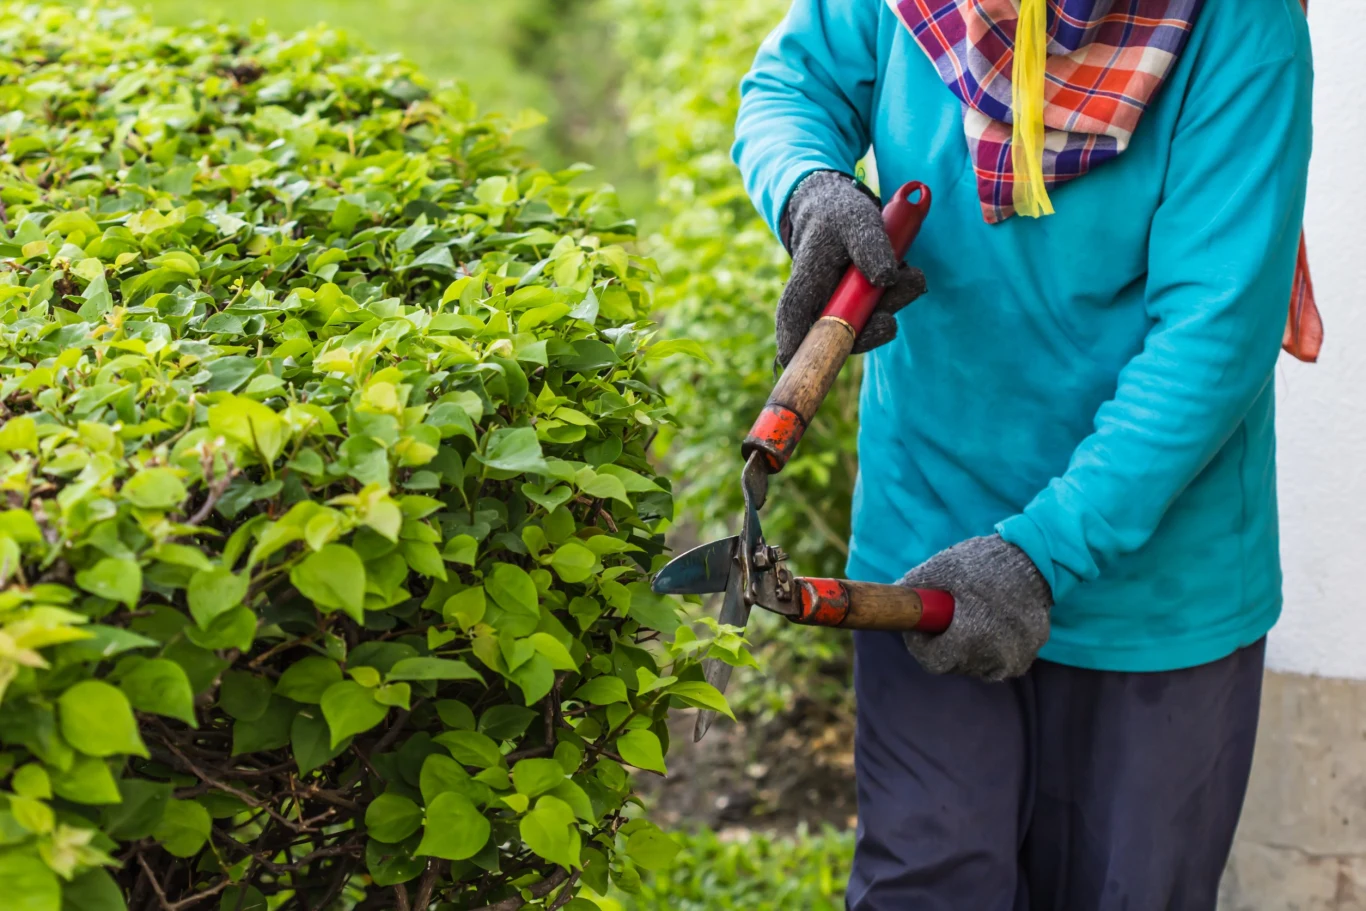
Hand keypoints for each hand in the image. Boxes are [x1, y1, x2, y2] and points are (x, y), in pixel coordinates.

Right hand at [776, 170, 926, 365]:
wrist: (842, 209)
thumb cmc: (838, 214)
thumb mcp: (855, 220)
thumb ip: (869, 245)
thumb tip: (885, 279)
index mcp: (805, 285)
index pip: (794, 320)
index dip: (796, 347)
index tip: (799, 363)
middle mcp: (821, 304)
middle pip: (838, 335)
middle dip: (872, 328)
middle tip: (894, 315)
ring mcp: (841, 308)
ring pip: (867, 325)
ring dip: (894, 304)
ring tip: (913, 275)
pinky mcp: (861, 305)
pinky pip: (883, 311)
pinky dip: (900, 294)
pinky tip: (906, 272)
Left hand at [898, 535, 1052, 680]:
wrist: (1036, 559)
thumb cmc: (985, 563)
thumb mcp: (942, 568)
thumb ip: (914, 587)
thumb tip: (894, 599)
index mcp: (971, 639)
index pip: (933, 662)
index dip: (921, 645)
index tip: (920, 628)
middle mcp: (995, 657)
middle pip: (954, 664)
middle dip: (942, 645)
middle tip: (942, 620)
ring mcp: (1015, 659)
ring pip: (976, 665)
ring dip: (966, 649)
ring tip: (969, 618)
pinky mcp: (1028, 655)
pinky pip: (998, 660)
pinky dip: (989, 648)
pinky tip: (990, 624)